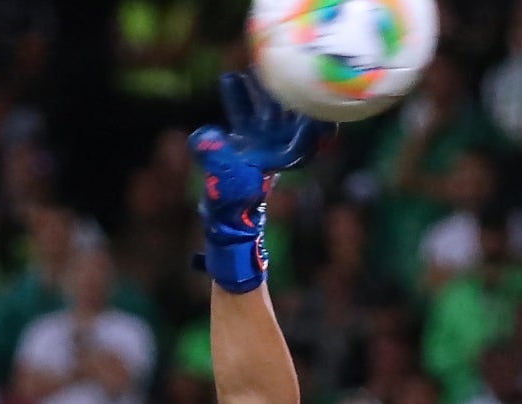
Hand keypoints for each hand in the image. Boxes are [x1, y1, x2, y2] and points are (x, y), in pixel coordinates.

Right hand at [189, 72, 334, 293]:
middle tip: (279, 74)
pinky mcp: (248, 141)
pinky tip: (230, 79)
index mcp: (281, 159)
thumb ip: (215, 157)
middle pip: (290, 117)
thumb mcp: (223, 180)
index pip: (304, 139)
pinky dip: (241, 99)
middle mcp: (277, 148)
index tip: (315, 110)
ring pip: (270, 112)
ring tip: (251, 70)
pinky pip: (248, 115)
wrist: (225, 216)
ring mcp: (264, 143)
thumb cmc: (230, 201)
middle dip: (287, 96)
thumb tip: (205, 137)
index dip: (312, 125)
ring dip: (263, 92)